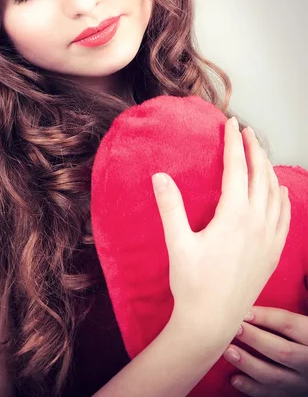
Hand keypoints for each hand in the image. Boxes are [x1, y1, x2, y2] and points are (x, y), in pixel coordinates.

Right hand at [151, 117, 290, 341]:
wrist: (212, 322)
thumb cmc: (192, 284)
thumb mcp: (177, 243)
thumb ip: (170, 207)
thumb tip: (159, 175)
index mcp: (234, 216)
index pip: (237, 168)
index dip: (233, 143)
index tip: (231, 123)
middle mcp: (257, 223)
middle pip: (260, 175)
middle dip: (254, 149)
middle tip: (246, 131)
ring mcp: (269, 239)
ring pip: (275, 194)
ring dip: (268, 169)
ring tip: (260, 155)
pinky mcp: (273, 253)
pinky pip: (285, 217)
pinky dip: (283, 198)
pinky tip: (279, 192)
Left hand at [223, 306, 307, 394]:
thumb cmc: (303, 339)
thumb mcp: (302, 326)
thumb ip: (282, 320)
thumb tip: (248, 307)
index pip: (289, 324)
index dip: (265, 317)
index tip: (244, 311)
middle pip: (281, 351)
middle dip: (255, 339)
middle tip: (234, 329)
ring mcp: (301, 382)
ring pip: (274, 375)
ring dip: (248, 364)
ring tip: (228, 351)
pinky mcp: (291, 395)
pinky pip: (270, 394)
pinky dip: (251, 388)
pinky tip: (234, 378)